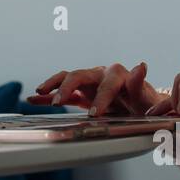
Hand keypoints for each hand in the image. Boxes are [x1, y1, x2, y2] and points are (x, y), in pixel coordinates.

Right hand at [28, 62, 169, 117]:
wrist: (140, 108)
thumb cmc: (144, 103)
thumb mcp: (145, 97)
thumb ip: (140, 83)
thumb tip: (141, 65)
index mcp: (117, 74)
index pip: (107, 83)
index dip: (101, 97)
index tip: (95, 114)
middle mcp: (100, 74)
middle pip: (79, 75)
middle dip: (67, 87)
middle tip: (58, 102)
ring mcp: (89, 83)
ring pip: (67, 79)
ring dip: (53, 85)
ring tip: (40, 93)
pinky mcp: (81, 94)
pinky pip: (63, 93)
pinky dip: (48, 95)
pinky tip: (33, 99)